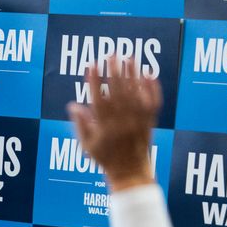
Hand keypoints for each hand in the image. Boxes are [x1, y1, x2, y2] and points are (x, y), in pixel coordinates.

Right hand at [67, 55, 160, 191]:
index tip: (91, 65)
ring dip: (132, 74)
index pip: (98, 98)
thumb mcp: (87, 144)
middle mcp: (122, 121)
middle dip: (114, 71)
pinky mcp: (150, 121)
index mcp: (104, 126)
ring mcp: (138, 120)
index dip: (94, 81)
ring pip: (136, 93)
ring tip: (128, 57)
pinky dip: (152, 87)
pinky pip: (153, 101)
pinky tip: (149, 73)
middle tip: (111, 54)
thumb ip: (80, 124)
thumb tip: (72, 105)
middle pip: (118, 91)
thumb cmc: (106, 159)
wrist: (131, 172)